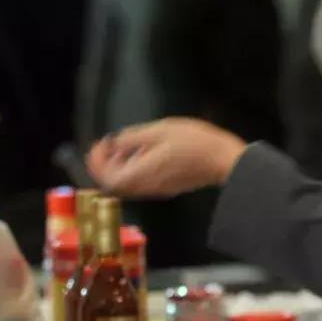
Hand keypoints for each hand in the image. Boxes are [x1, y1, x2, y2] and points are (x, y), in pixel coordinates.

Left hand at [87, 119, 247, 197]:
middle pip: (115, 183)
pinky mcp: (168, 187)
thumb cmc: (194, 143)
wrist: (223, 160)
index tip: (99, 145)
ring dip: (120, 167)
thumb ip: (132, 138)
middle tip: (107, 145)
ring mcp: (158, 189)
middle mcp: (147, 186)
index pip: (107, 178)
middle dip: (106, 164)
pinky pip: (142, 182)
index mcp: (142, 173)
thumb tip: (113, 143)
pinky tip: (142, 153)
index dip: (97, 163)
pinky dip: (134, 169)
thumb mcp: (159, 131)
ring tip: (123, 147)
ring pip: (128, 184)